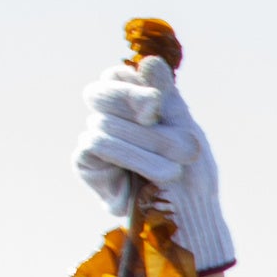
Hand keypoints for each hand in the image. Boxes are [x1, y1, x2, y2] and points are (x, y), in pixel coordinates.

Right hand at [74, 55, 236, 270]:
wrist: (188, 215)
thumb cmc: (190, 173)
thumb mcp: (185, 129)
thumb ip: (167, 97)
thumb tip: (149, 61)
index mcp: (132, 104)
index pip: (115, 76)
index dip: (131, 85)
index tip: (155, 104)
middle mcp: (109, 117)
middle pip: (99, 92)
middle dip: (131, 104)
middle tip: (158, 123)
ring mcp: (94, 138)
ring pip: (106, 122)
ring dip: (147, 145)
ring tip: (175, 169)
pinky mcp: (86, 163)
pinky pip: (97, 144)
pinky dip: (130, 157)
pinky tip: (154, 176)